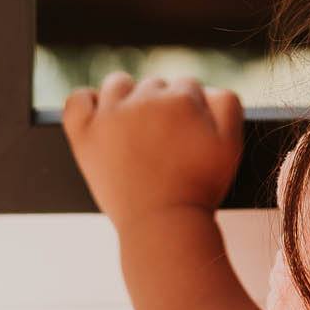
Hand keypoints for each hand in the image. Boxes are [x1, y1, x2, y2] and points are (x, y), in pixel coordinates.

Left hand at [63, 71, 243, 231]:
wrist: (163, 225)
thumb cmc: (199, 186)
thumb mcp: (232, 142)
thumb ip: (226, 102)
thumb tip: (205, 89)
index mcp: (182, 98)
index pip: (187, 85)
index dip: (191, 110)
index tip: (189, 136)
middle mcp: (145, 99)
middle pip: (154, 85)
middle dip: (162, 106)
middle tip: (165, 142)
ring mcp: (111, 116)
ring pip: (118, 84)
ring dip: (128, 97)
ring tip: (135, 128)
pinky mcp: (85, 135)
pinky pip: (77, 99)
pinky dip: (87, 102)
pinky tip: (101, 117)